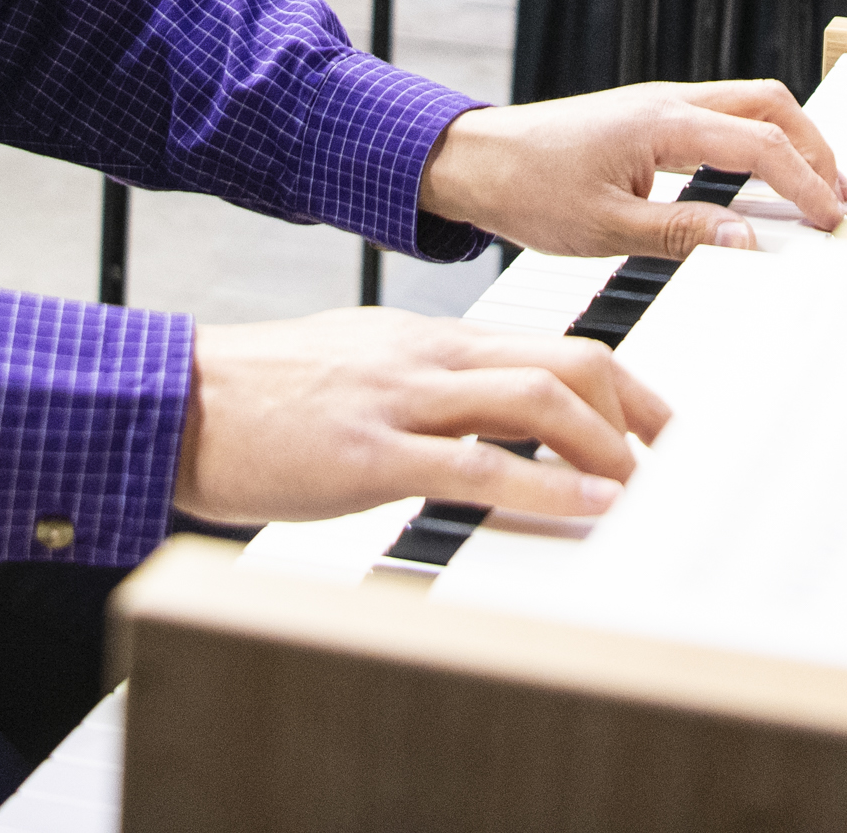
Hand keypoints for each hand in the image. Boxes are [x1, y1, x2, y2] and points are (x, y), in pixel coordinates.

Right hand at [175, 307, 667, 528]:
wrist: (178, 402)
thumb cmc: (262, 396)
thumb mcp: (358, 369)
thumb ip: (422, 387)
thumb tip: (480, 420)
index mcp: (427, 340)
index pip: (548, 345)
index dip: (617, 385)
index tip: (651, 425)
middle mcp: (427, 358)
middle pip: (565, 360)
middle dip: (633, 411)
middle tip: (668, 457)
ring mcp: (401, 402)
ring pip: (536, 401)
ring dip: (603, 450)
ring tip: (635, 489)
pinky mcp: (370, 455)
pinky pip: (476, 465)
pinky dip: (543, 487)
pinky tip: (580, 507)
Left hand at [414, 80, 846, 261]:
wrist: (475, 161)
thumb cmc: (527, 189)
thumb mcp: (607, 228)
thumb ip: (683, 233)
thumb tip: (748, 240)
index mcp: (663, 123)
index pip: (761, 144)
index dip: (806, 182)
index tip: (833, 220)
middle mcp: (668, 101)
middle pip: (770, 104)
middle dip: (814, 147)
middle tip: (837, 199)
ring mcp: (660, 105)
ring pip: (747, 104)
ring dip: (787, 141)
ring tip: (810, 191)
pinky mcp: (648, 118)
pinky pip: (720, 117)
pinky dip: (755, 143)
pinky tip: (756, 181)